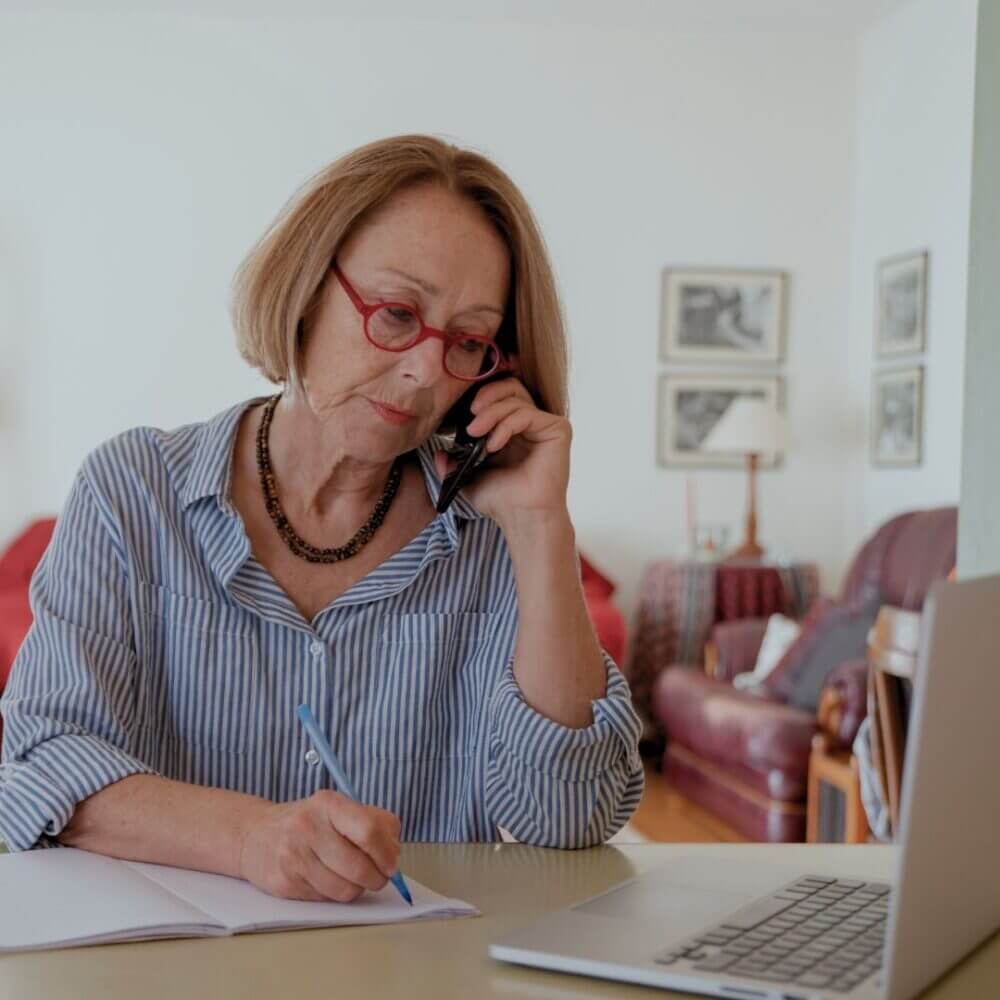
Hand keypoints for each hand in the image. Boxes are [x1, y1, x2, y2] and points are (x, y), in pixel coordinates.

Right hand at [238, 791, 401, 901]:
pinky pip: (326, 899)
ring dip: (357, 889)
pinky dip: (335, 895)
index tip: (392, 863)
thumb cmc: (308, 823)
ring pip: (345, 889)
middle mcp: (308, 827)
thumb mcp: (338, 809)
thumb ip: (374, 822)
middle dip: (377, 878)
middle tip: (378, 877)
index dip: (386, 852)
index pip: (368, 830)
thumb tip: (395, 851)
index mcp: (328, 804)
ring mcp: (294, 856)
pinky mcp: (284, 883)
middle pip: (359, 867)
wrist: (254, 835)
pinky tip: (328, 880)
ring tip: (353, 877)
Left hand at [433, 375, 571, 527]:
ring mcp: (545, 426)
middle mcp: (531, 424)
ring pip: (515, 399)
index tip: (462, 412)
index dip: (481, 397)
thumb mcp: (468, 478)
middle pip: (510, 387)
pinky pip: (527, 414)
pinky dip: (506, 426)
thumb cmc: (501, 500)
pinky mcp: (558, 429)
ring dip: (491, 413)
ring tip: (476, 434)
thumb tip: (438, 453)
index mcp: (513, 429)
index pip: (499, 396)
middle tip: (470, 414)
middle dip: (486, 396)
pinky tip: (493, 445)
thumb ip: (452, 465)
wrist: (521, 517)